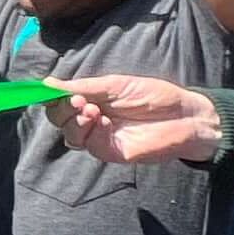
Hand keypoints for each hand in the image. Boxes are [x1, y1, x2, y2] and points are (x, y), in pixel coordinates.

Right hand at [57, 73, 224, 165]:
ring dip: (76, 122)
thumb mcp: (115, 84)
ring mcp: (100, 138)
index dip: (52, 98)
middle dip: (62, 109)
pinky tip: (105, 123)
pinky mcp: (111, 152)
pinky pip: (90, 145)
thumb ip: (82, 86)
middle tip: (79, 101)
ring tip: (93, 111)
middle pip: (59, 120)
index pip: (58, 103)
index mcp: (90, 101)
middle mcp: (91, 120)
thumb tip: (47, 82)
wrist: (186, 116)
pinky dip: (92, 133)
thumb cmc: (155, 96)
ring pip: (70, 135)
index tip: (53, 90)